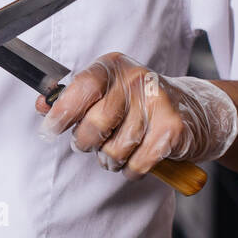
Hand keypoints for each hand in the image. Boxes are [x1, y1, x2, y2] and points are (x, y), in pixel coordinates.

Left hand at [35, 52, 237, 178]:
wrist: (194, 112)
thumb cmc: (139, 104)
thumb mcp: (106, 92)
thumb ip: (73, 99)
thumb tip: (42, 104)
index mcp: (114, 66)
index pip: (81, 87)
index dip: (62, 113)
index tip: (50, 130)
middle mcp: (136, 79)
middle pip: (94, 124)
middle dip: (86, 143)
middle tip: (92, 144)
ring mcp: (157, 103)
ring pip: (114, 150)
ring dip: (112, 160)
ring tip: (121, 149)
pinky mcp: (172, 129)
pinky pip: (136, 164)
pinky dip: (132, 170)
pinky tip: (139, 158)